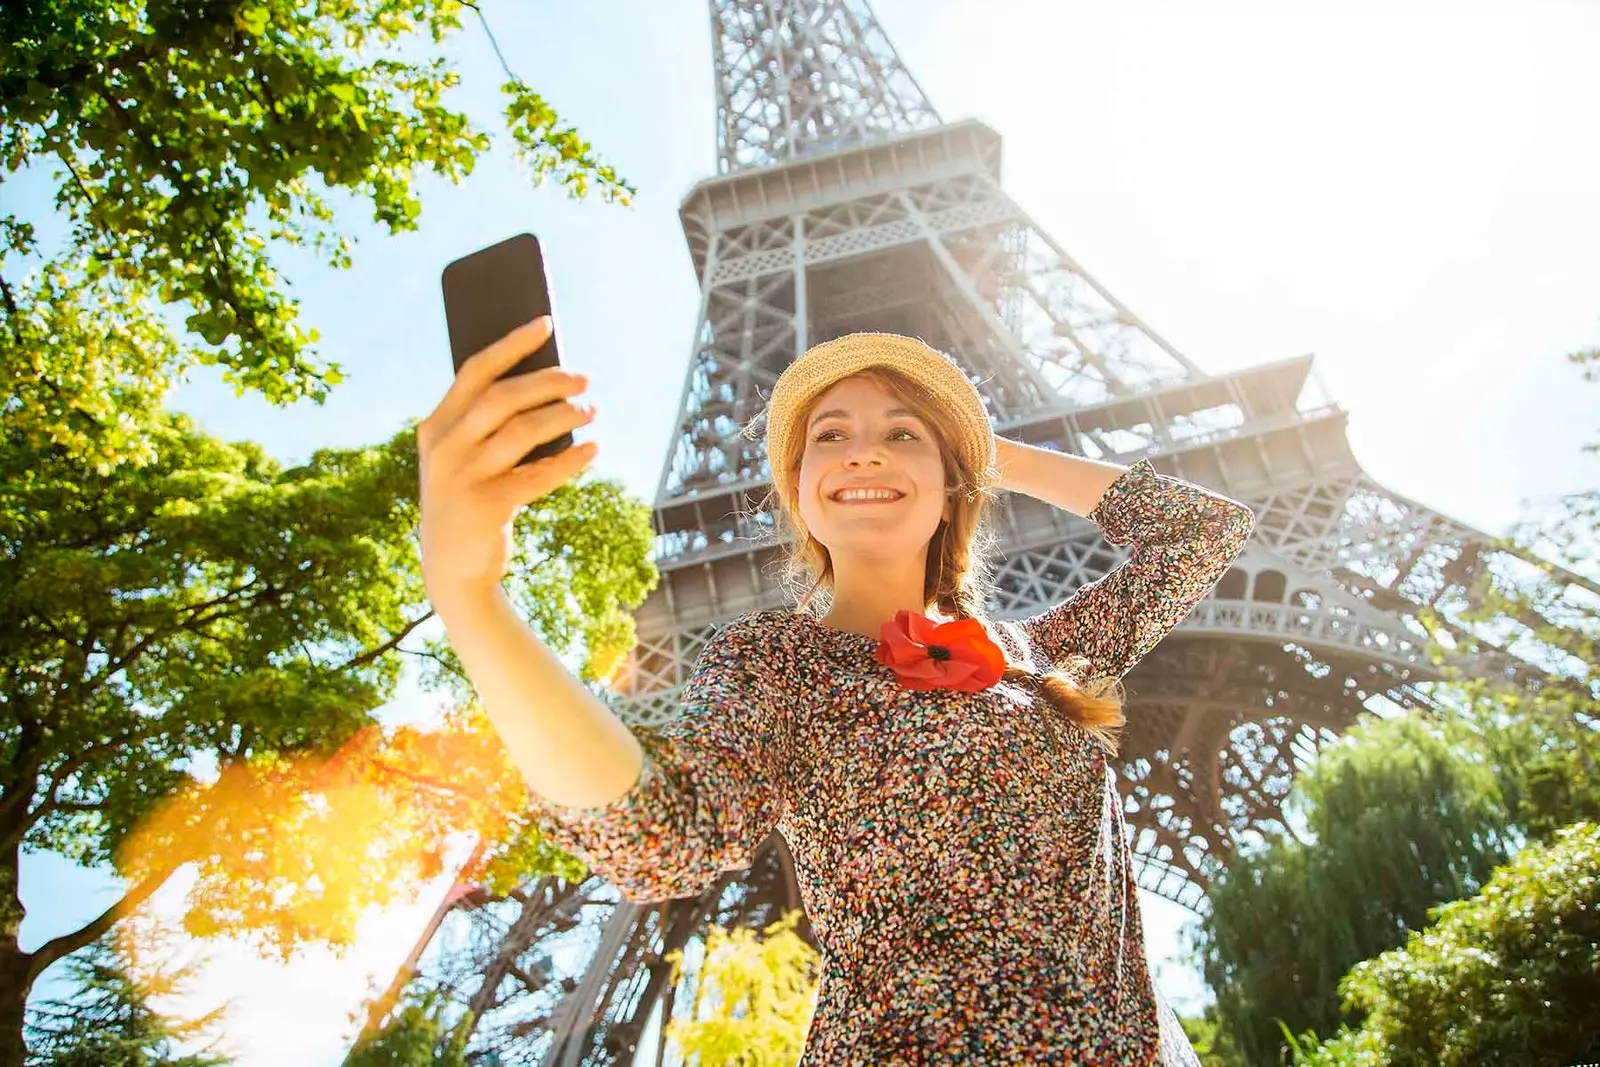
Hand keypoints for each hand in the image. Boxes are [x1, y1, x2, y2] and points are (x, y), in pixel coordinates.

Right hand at [416, 316, 598, 605]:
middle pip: (504, 397)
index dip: (512, 344)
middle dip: (550, 381)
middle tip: (585, 379)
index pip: (475, 371)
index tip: (546, 323)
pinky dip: (570, 460)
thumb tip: (549, 384)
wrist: (452, 568)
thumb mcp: (465, 458)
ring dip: (564, 416)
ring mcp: (462, 477)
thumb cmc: (469, 499)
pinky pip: (538, 474)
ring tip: (592, 410)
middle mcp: (444, 447)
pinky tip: (592, 450)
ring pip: (524, 431)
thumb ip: (489, 424)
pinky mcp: (486, 506)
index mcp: (435, 426)